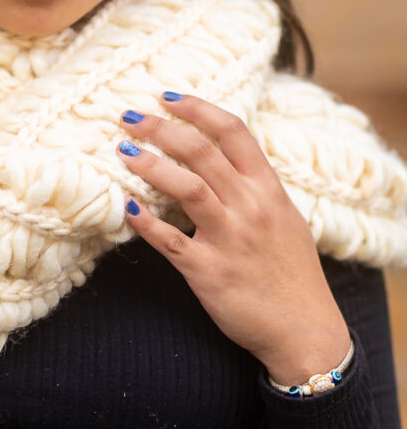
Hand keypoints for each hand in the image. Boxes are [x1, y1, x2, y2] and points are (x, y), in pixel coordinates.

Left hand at [118, 93, 349, 385]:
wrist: (305, 332)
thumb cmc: (290, 270)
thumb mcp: (284, 216)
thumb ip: (253, 185)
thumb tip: (216, 154)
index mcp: (268, 189)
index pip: (233, 132)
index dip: (198, 109)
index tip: (167, 97)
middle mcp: (250, 207)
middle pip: (202, 152)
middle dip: (162, 129)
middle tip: (130, 118)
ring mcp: (230, 239)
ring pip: (187, 188)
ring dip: (151, 166)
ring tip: (123, 152)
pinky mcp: (209, 272)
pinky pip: (172, 242)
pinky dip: (148, 224)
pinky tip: (128, 210)